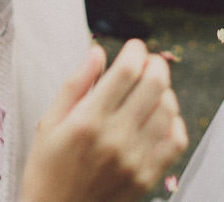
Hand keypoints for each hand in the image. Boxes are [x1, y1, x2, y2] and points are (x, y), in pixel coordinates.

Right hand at [21, 40, 186, 201]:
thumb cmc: (47, 171)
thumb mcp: (49, 124)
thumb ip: (75, 84)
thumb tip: (97, 51)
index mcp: (87, 121)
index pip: (127, 70)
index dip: (135, 50)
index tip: (133, 47)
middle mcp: (114, 138)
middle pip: (155, 84)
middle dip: (154, 64)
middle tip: (146, 63)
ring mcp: (134, 159)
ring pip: (168, 108)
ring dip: (164, 91)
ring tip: (150, 91)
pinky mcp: (146, 177)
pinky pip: (176, 141)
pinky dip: (174, 122)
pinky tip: (160, 119)